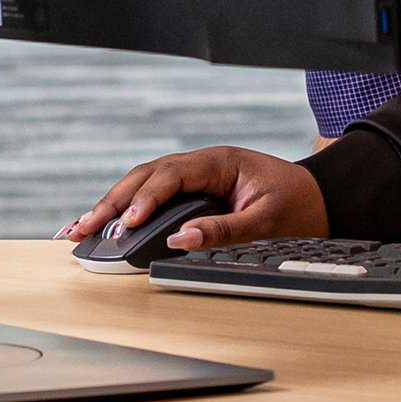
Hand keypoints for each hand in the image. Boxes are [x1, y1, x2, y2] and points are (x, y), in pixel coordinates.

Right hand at [63, 146, 326, 253]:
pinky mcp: (193, 193)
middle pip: (145, 177)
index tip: (127, 224)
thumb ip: (224, 230)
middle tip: (83, 229)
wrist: (320, 199)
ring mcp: (195, 177)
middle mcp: (202, 164)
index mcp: (219, 162)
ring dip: (112, 206)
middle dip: (112, 203)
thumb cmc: (298, 207)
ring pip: (143, 185)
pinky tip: (106, 226)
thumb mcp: (266, 221)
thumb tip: (180, 240)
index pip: (170, 176)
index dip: (145, 200)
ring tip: (79, 229)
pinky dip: (128, 211)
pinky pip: (154, 198)